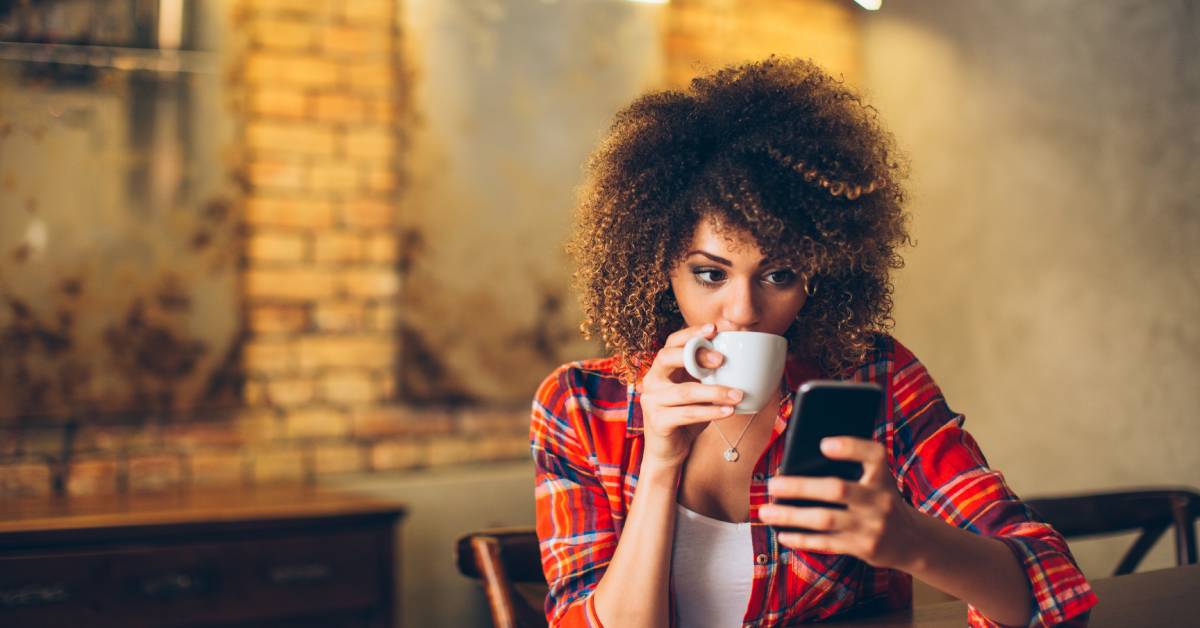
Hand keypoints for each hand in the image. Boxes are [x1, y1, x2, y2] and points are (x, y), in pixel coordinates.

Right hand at [639, 323, 744, 467]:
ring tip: (738, 394)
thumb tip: (741, 358)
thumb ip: (708, 375)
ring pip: (685, 391)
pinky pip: (687, 414)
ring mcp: (652, 401)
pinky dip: (710, 412)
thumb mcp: (697, 390)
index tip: (714, 328)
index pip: (672, 342)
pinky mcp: (658, 421)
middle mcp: (652, 380)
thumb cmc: (686, 415)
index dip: (691, 333)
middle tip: (722, 360)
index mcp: (662, 368)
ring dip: (715, 391)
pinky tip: (728, 411)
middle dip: (696, 355)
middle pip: (667, 357)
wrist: (669, 451)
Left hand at [759, 437, 925, 570]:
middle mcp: (879, 500)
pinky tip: (782, 534)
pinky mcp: (863, 548)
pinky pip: (827, 543)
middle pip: (837, 489)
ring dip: (792, 516)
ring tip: (766, 511)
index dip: (850, 447)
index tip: (823, 444)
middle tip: (772, 484)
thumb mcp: (877, 481)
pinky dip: (802, 539)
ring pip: (825, 519)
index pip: (873, 455)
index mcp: (883, 476)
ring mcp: (871, 526)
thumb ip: (852, 469)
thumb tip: (799, 462)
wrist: (912, 541)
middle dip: (801, 487)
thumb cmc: (880, 500)